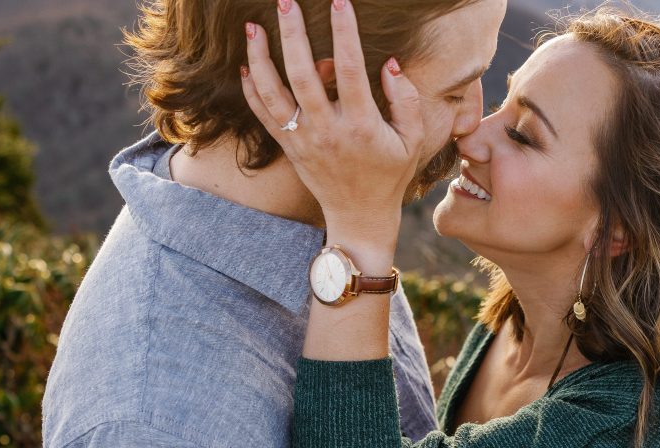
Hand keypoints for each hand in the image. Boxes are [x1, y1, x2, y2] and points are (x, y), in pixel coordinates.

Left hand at [239, 0, 424, 241]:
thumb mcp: (412, 140)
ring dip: (260, 58)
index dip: (345, 32)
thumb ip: (406, 100)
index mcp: (361, 125)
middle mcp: (327, 130)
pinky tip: (247, 65)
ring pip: (273, 93)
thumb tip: (389, 63)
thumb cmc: (390, 174)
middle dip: (292, 34)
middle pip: (303, 74)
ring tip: (253, 27)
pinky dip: (252, 89)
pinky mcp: (289, 147)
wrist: (359, 215)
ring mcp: (303, 139)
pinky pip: (263, 115)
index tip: (340, 2)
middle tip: (285, 1)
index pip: (351, 69)